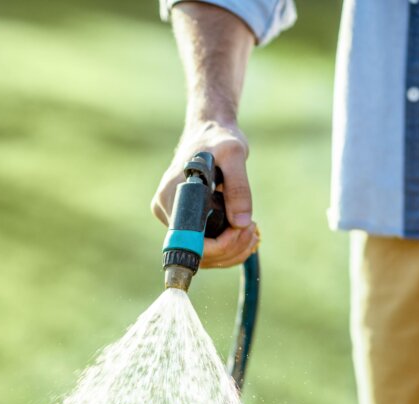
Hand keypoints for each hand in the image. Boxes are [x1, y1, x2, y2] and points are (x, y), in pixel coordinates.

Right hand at [151, 120, 259, 268]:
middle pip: (197, 252)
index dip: (220, 245)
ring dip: (232, 251)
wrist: (208, 133)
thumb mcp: (234, 154)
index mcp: (171, 196)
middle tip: (252, 228)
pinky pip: (204, 247)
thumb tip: (242, 222)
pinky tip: (243, 233)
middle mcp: (166, 210)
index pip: (190, 241)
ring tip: (252, 231)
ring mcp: (173, 217)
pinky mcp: (184, 221)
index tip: (242, 228)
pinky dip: (227, 247)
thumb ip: (239, 188)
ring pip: (202, 255)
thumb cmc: (219, 138)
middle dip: (230, 247)